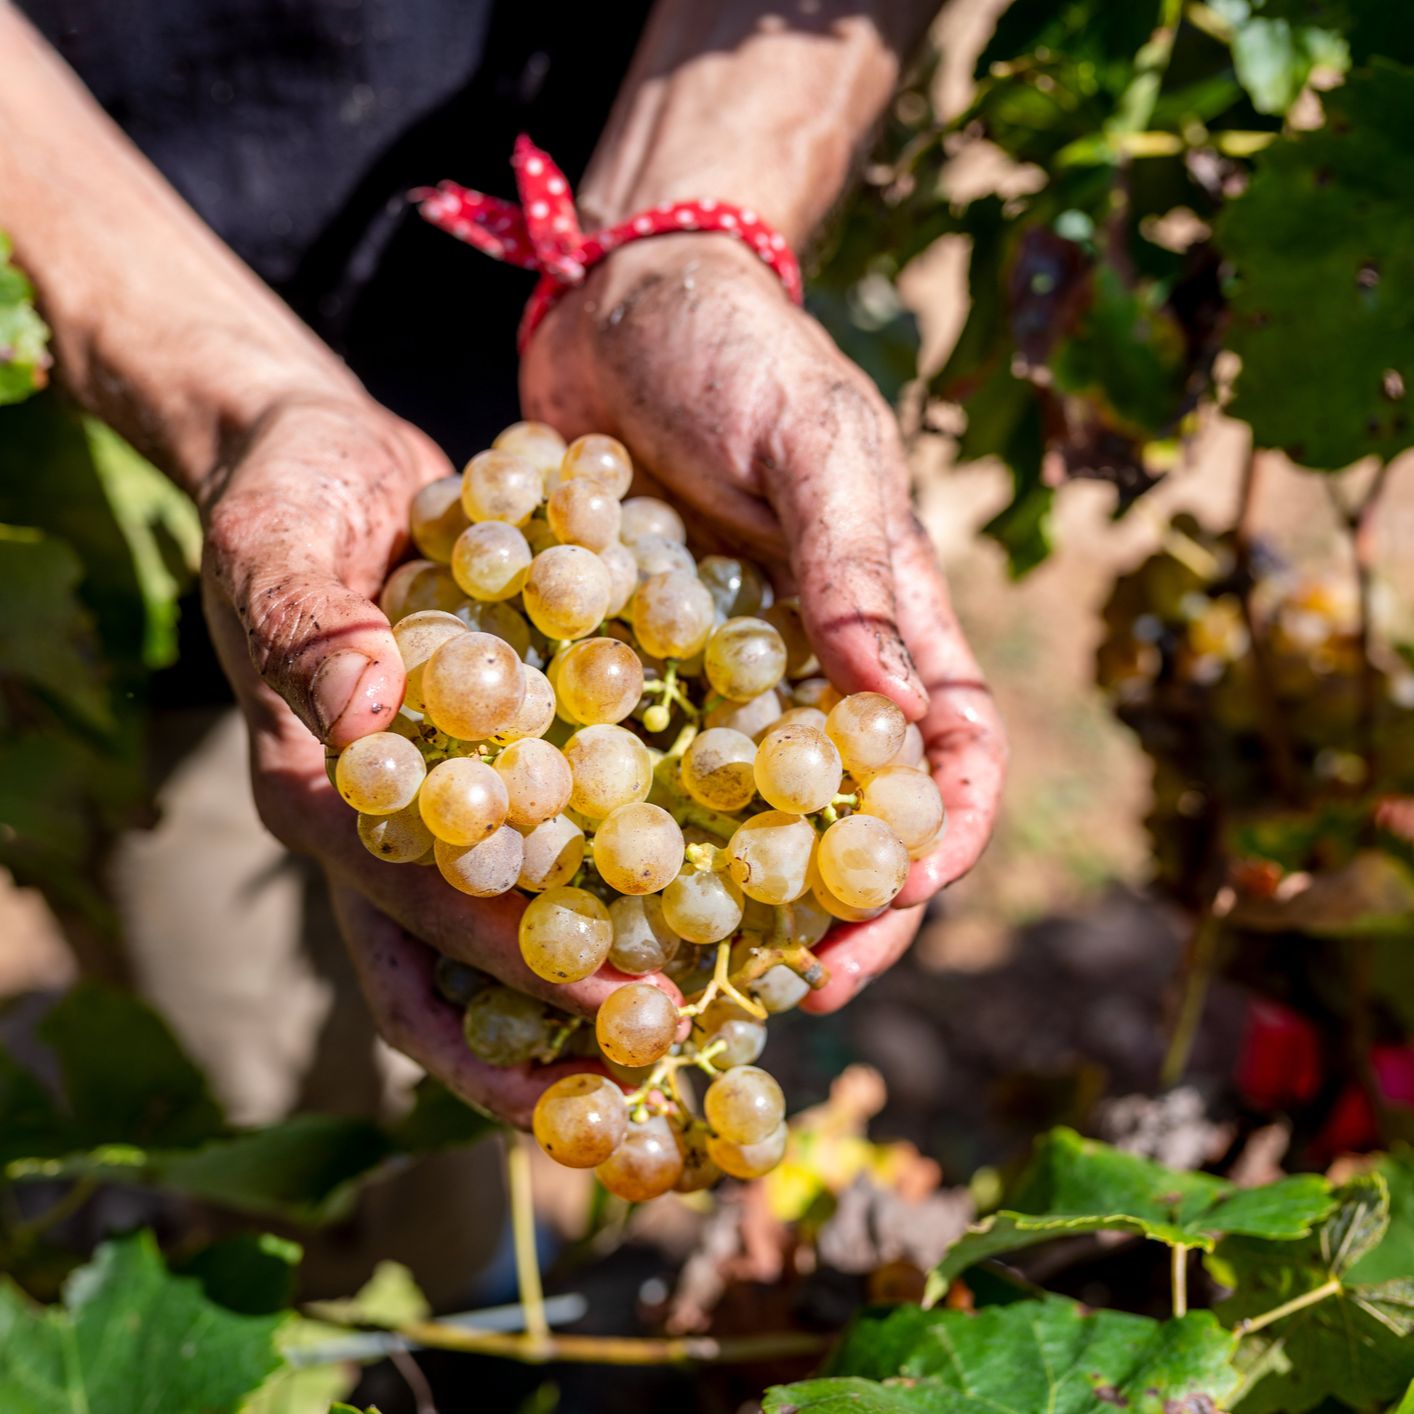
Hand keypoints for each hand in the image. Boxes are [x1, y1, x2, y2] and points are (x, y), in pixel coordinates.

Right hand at [201, 396, 685, 1125]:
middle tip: (672, 1077)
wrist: (325, 456)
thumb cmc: (286, 494)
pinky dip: (629, 874)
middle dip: (557, 1039)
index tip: (617, 1013)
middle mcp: (390, 825)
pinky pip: (569, 832)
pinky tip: (720, 891)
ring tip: (715, 1026)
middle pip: (464, 971)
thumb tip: (367, 718)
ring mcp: (453, 795)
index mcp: (322, 801)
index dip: (510, 971)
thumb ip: (310, 629)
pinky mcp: (509, 752)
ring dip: (604, 985)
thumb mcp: (279, 541)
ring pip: (524, 924)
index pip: (412, 919)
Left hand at [521, 234, 1006, 1009]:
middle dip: (826, 910)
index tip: (897, 907)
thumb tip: (900, 713)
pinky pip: (634, 762)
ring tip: (679, 968)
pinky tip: (573, 878)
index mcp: (887, 621)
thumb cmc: (739, 353)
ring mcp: (716, 675)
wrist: (621, 301)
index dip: (939, 841)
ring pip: (738, 815)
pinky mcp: (629, 664)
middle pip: (841, 816)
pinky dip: (619, 823)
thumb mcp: (813, 444)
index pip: (949, 755)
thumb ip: (856, 567)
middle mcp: (810, 667)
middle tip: (782, 991)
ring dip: (720, 898)